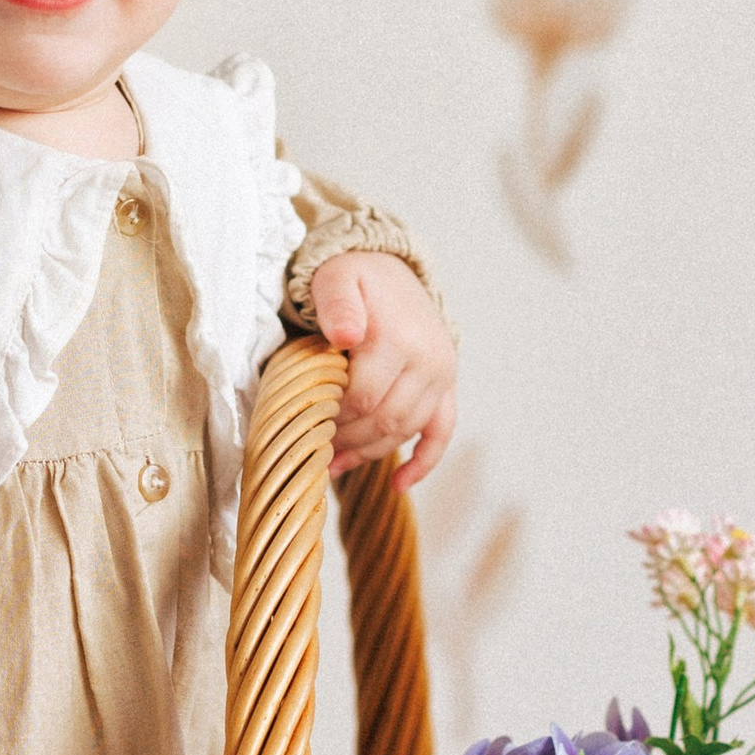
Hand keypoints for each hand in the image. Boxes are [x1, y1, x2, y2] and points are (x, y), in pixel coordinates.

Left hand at [306, 253, 456, 489]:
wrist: (390, 269)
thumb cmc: (354, 278)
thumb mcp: (336, 278)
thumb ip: (336, 304)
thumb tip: (345, 336)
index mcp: (398, 338)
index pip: (363, 399)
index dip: (333, 418)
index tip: (307, 422)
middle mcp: (428, 359)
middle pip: (384, 420)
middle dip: (346, 439)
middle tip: (314, 446)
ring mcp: (442, 375)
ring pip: (406, 431)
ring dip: (370, 454)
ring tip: (334, 464)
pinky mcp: (447, 386)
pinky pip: (442, 432)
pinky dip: (423, 462)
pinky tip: (399, 484)